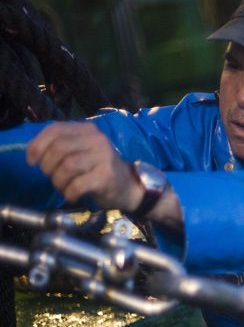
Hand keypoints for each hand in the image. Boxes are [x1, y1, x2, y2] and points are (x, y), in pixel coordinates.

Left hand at [25, 121, 143, 211]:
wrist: (129, 187)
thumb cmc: (99, 169)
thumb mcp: (82, 150)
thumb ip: (62, 145)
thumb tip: (34, 152)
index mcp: (87, 130)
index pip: (55, 130)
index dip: (37, 145)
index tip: (32, 161)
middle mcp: (97, 140)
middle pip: (58, 148)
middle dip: (47, 166)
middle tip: (50, 176)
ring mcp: (103, 158)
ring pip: (67, 167)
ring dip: (58, 181)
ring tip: (62, 187)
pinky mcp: (106, 176)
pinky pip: (78, 184)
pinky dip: (69, 192)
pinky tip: (72, 196)